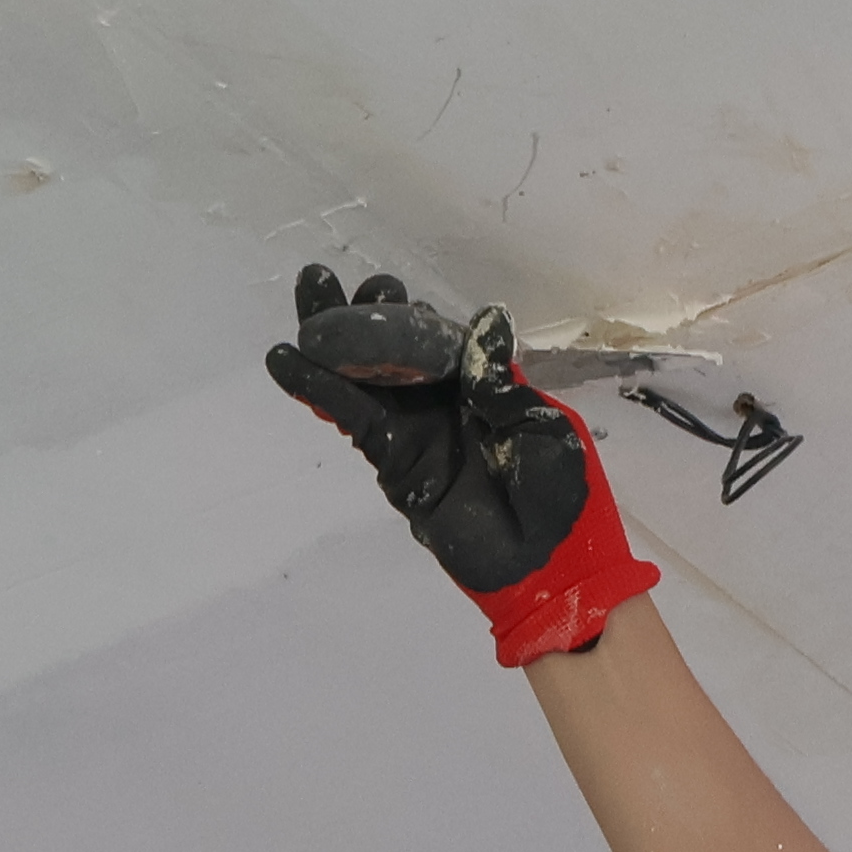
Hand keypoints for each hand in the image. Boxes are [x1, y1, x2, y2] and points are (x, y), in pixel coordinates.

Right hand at [265, 267, 665, 664]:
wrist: (551, 569)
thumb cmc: (563, 497)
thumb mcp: (542, 426)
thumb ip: (498, 380)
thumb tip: (485, 319)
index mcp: (484, 386)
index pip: (437, 336)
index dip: (407, 313)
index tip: (380, 291)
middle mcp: (444, 401)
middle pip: (393, 348)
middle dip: (361, 315)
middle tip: (326, 281)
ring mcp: (415, 431)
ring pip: (364, 376)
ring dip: (330, 340)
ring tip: (303, 297)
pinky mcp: (394, 463)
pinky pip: (354, 419)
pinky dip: (320, 391)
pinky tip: (288, 363)